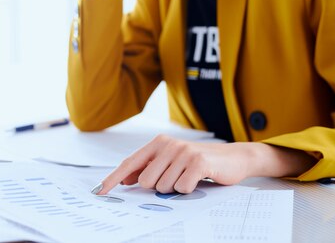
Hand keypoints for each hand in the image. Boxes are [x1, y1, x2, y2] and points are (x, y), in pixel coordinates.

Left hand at [93, 135, 316, 194]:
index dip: (114, 178)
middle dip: (159, 187)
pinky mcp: (198, 162)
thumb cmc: (199, 162)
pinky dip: (189, 189)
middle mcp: (169, 145)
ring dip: (176, 189)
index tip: (100, 191)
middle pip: (146, 181)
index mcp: (158, 143)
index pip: (130, 163)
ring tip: (189, 178)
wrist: (233, 158)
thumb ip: (149, 167)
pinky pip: (182, 188)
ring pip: (164, 187)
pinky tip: (198, 180)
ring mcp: (183, 152)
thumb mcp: (171, 161)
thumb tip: (125, 179)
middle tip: (176, 180)